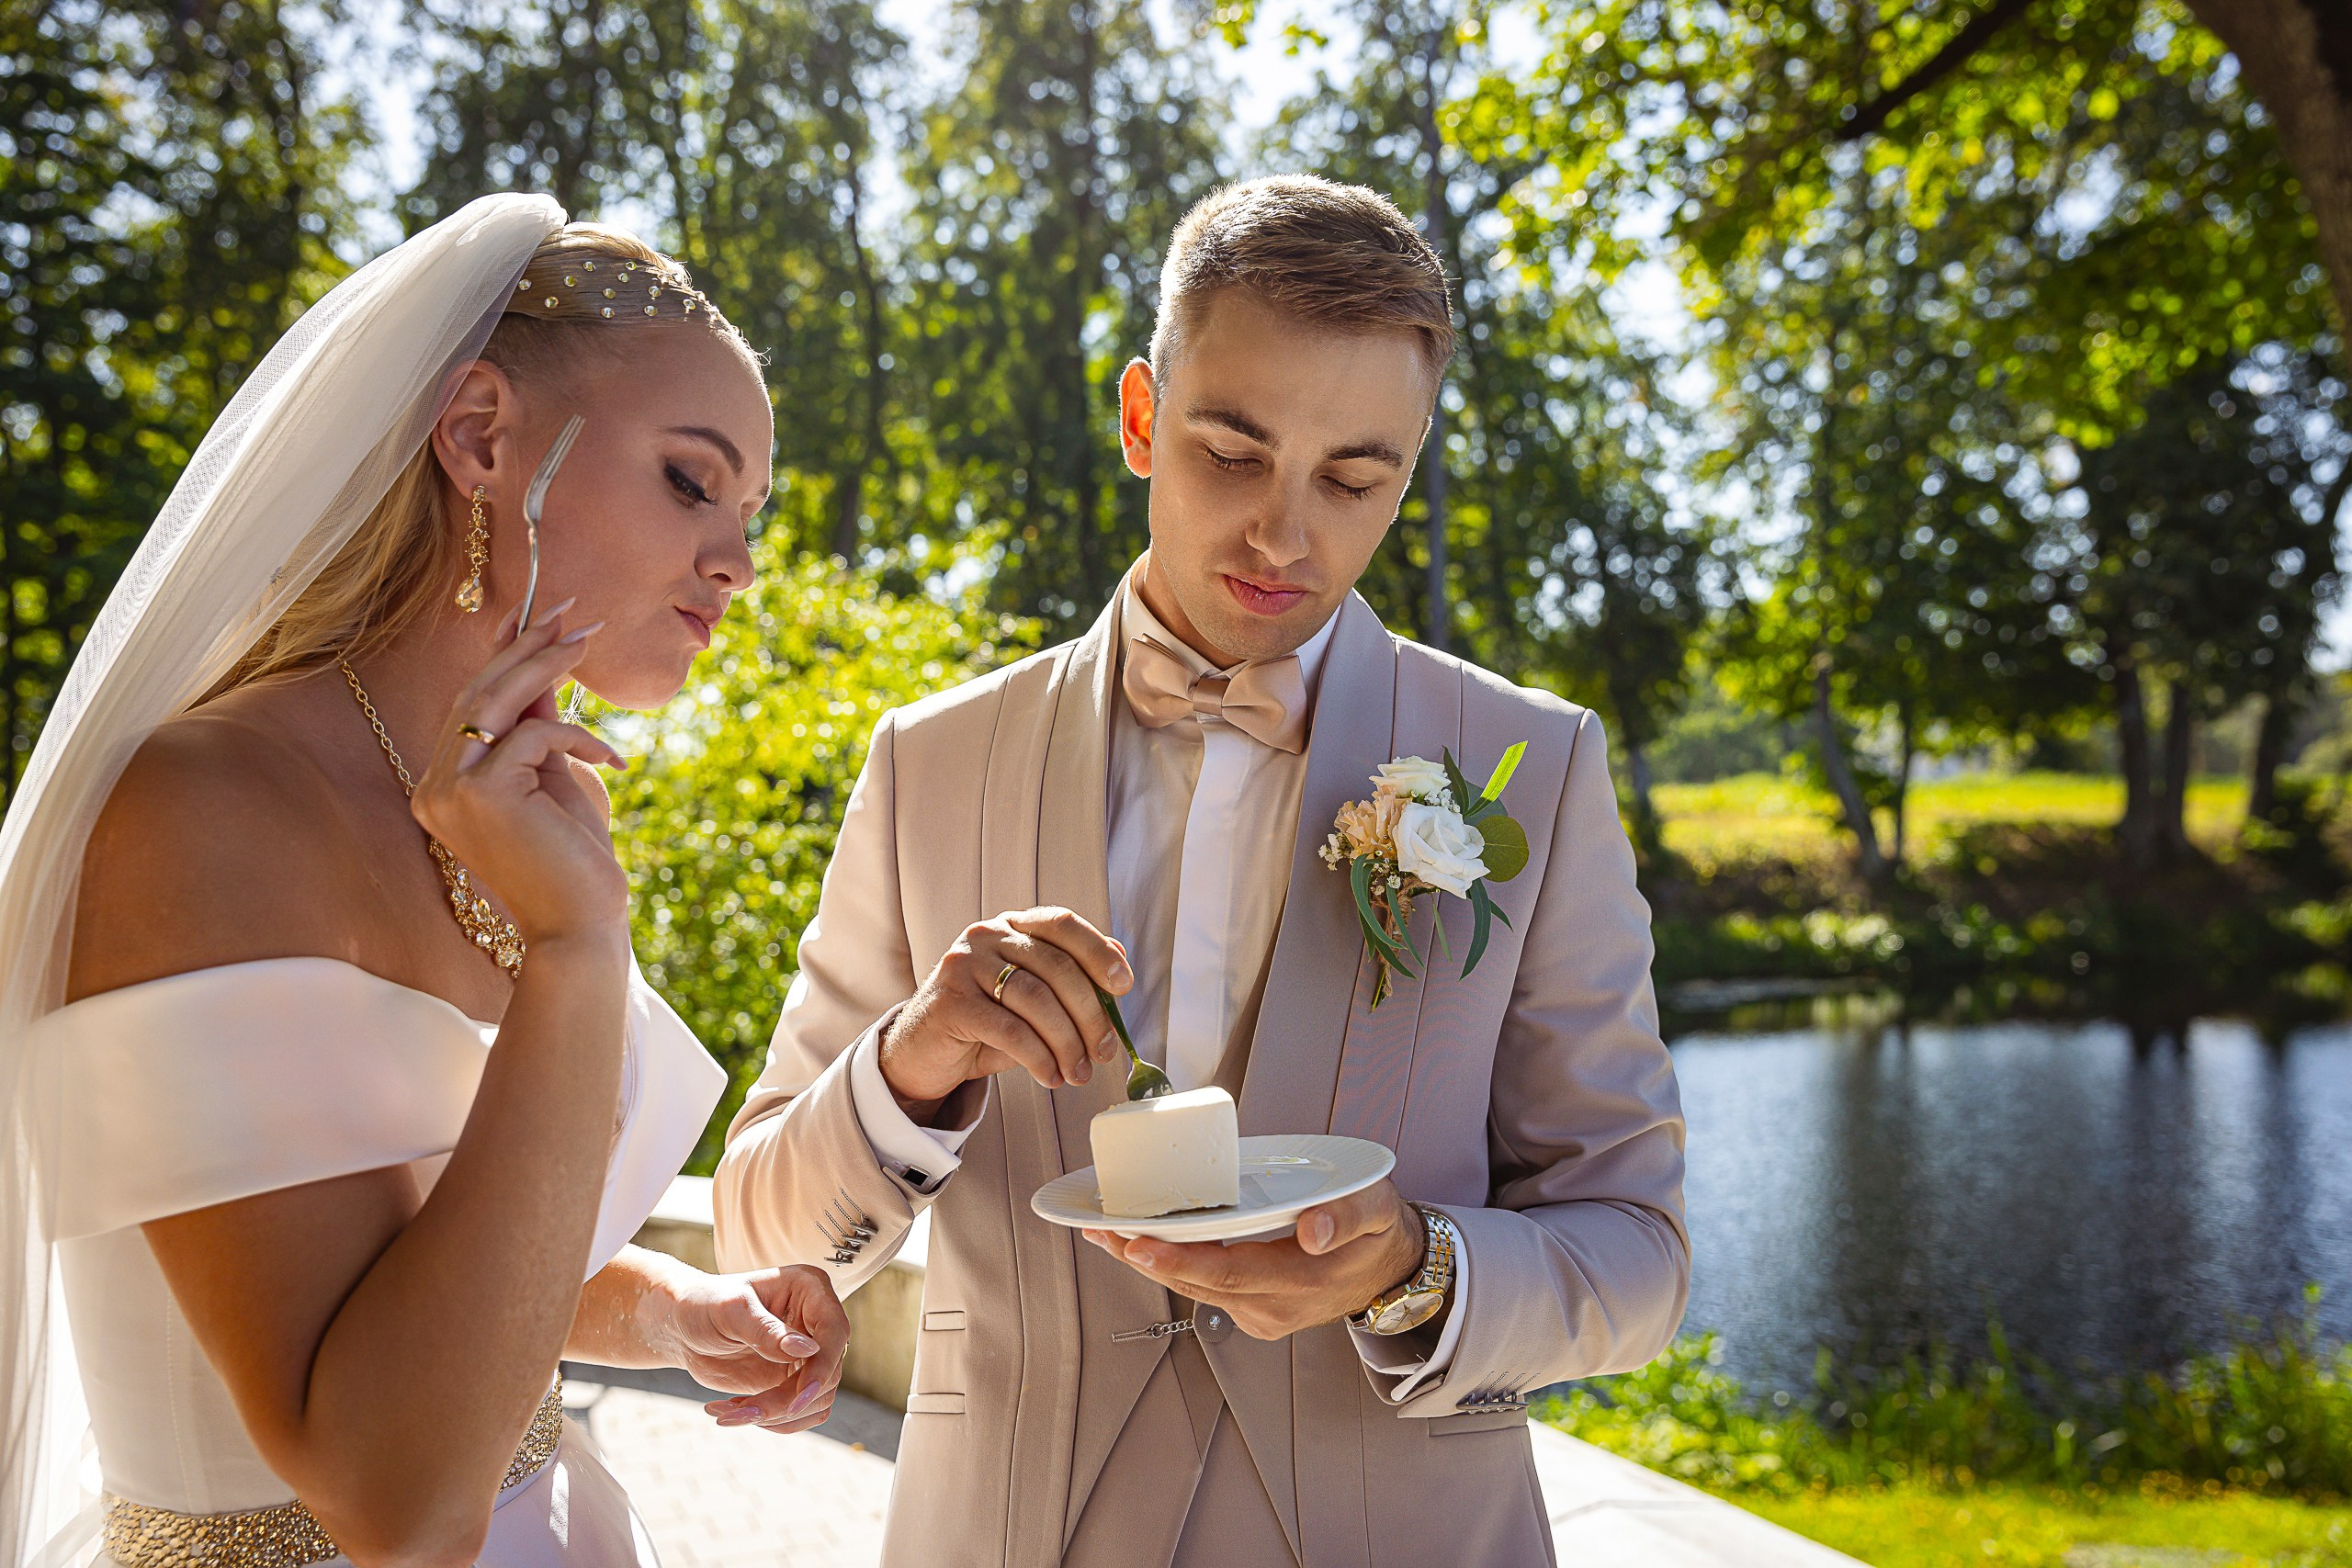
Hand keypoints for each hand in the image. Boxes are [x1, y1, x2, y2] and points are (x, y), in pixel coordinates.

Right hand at [407, 600, 628, 945]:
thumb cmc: (573, 863)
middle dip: (524, 649)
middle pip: (476, 697)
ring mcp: (449, 792)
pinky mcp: (481, 795)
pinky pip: (533, 738)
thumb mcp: (554, 781)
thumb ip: (539, 728)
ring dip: (544, 666)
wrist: (580, 928)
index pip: (469, 707)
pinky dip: (576, 737)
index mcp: (442, 787)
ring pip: (494, 705)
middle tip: (570, 614)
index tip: (536, 618)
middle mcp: (433, 787)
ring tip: (586, 639)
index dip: (501, 657)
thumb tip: (546, 666)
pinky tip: (610, 759)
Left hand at [664, 1266, 850, 1434]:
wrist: (682, 1326)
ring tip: (728, 1412)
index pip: (834, 1332)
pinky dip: (769, 1421)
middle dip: (786, 1401)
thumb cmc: (704, 1304)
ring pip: (816, 1401)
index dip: (823, 1367)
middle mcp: (816, 1322)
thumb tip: (809, 1349)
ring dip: (776, 1417)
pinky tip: (731, 1410)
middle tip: (741, 1410)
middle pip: (827, 1374)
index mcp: (810, 1290)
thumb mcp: (730, 1311)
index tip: (799, 1397)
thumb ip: (767, 1330)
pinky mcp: (792, 1381)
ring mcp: (807, 1355)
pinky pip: (798, 1413)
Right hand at [879, 906, 1132, 1116]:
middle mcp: (987, 936)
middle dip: (1090, 1014)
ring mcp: (964, 965)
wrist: (923, 1053)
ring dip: (1067, 1042)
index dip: (1098, 952)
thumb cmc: (985, 1025)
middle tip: (1103, 1052)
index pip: (1062, 924)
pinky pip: (1009, 1029)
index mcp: (1012, 926)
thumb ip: (1071, 980)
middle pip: (1056, 967)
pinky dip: (1038, 1057)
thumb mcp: (1033, 999)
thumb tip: (1121, 966)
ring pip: (1035, 1000)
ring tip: (1078, 1073)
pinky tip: (1050, 1076)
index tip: (1124, 985)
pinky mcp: (950, 1002)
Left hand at [1082, 1180, 1425, 1341]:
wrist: (1389, 1272)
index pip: (1230, 1272)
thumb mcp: (1377, 1209)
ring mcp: (1262, 1314)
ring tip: (1108, 1233)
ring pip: (1196, 1289)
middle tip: (1104, 1230)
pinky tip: (1144, 1245)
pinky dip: (1173, 1267)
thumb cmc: (1375, 1231)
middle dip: (1146, 1258)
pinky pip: (1205, 1290)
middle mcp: (1277, 1306)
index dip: (1180, 1259)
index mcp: (1305, 1279)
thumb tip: (1312, 1229)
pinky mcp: (1253, 1313)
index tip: (1139, 1243)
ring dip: (1150, 1262)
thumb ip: (1348, 1215)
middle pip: (1199, 1283)